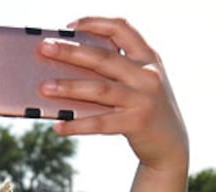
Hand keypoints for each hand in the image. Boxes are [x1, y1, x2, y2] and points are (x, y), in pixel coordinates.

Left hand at [38, 18, 187, 171]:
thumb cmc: (145, 107)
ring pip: (99, 89)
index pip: (121, 28)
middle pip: (103, 58)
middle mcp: (147, 74)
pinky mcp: (136, 123)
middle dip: (71, 52)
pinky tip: (58, 126)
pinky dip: (77, 124)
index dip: (95, 23)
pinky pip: (100, 123)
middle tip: (44, 48)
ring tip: (44, 87)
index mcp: (148, 57)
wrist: (171, 143)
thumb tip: (68, 67)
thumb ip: (115, 70)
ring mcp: (143, 99)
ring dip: (69, 87)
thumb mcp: (139, 81)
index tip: (70, 25)